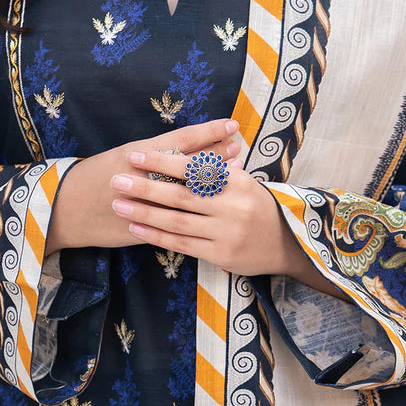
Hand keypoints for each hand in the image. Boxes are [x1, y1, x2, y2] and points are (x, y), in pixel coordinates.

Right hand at [45, 117, 241, 255]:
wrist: (65, 208)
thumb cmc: (93, 176)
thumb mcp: (121, 156)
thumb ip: (152, 154)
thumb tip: (183, 148)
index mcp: (138, 154)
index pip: (180, 141)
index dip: (208, 134)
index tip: (231, 126)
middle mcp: (145, 177)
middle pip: (190, 165)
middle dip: (216, 158)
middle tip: (239, 148)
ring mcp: (145, 204)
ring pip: (186, 193)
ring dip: (210, 184)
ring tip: (233, 174)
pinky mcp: (143, 227)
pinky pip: (174, 222)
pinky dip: (194, 215)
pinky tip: (210, 212)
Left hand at [109, 145, 293, 275]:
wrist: (289, 243)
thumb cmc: (258, 205)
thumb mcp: (244, 181)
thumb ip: (218, 169)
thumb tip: (189, 150)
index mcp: (237, 182)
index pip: (193, 169)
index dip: (163, 161)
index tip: (135, 154)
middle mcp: (231, 207)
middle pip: (180, 196)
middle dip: (146, 186)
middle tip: (117, 179)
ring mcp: (225, 234)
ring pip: (177, 222)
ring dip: (145, 213)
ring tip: (119, 204)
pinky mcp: (220, 256)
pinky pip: (182, 244)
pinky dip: (157, 236)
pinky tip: (136, 228)